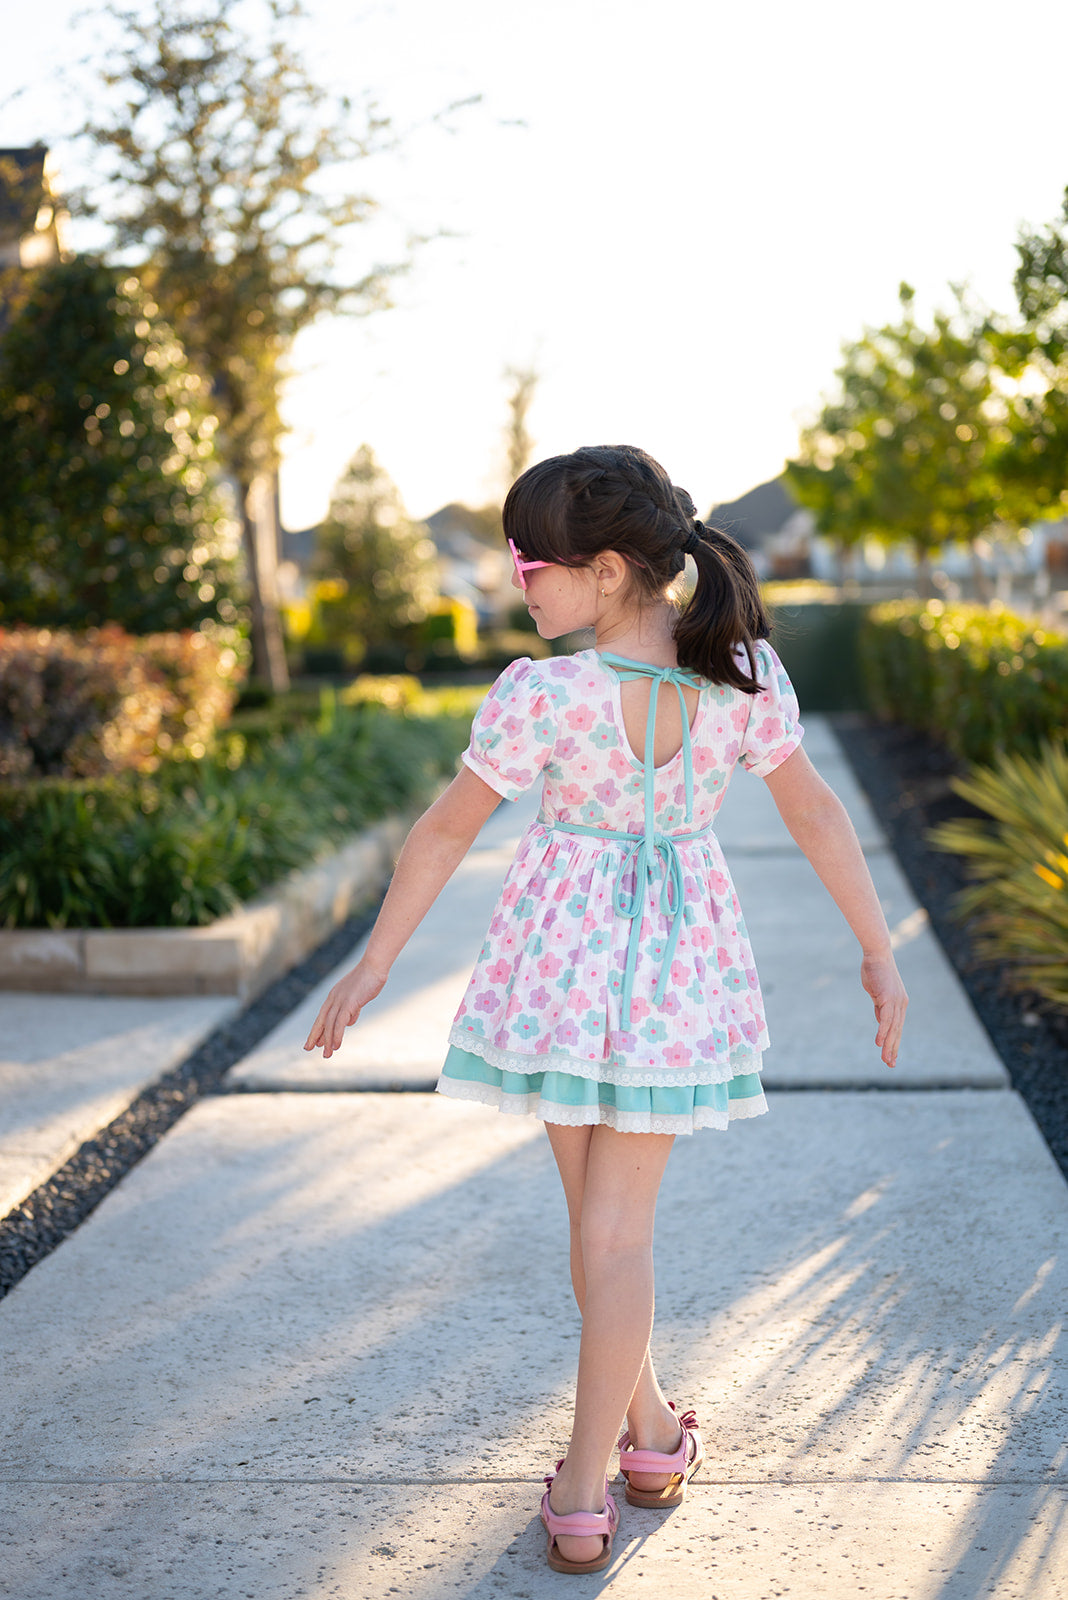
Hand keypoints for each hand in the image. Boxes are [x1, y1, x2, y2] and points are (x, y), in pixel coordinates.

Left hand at [303, 961, 386, 1058]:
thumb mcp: (358, 996)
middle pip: (321, 1020)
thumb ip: (352, 1009)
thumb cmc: (369, 979)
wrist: (374, 966)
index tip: (313, 1042)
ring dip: (327, 1041)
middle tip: (308, 1049)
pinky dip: (336, 1035)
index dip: (317, 1029)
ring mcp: (340, 1001)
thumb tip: (349, 1022)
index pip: (322, 1016)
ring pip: (329, 1024)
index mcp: (334, 996)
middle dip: (314, 1036)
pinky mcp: (349, 1003)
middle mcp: (333, 999)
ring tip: (327, 1054)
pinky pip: (339, 1023)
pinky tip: (335, 1046)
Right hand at [861, 952, 907, 1068]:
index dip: (894, 1042)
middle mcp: (901, 1004)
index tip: (891, 1056)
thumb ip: (879, 1006)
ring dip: (888, 1045)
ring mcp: (896, 1001)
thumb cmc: (875, 970)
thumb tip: (880, 1020)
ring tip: (885, 1059)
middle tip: (890, 1064)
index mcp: (899, 1003)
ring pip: (893, 1028)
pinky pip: (886, 1019)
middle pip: (898, 1031)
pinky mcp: (888, 998)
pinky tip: (879, 1043)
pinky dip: (883, 1032)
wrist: (877, 953)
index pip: (898, 1027)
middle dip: (893, 1049)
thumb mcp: (877, 992)